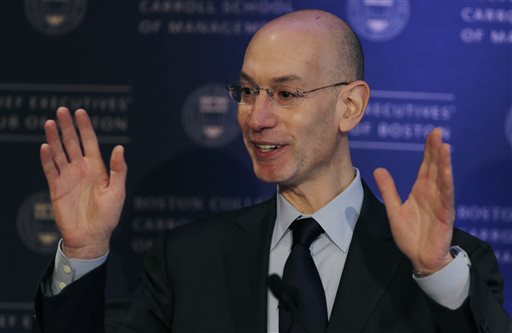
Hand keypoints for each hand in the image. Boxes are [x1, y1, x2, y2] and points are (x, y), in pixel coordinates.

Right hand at [40, 107, 126, 258]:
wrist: (91, 236)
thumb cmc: (108, 216)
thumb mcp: (117, 191)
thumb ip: (118, 169)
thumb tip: (120, 147)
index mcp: (97, 168)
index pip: (89, 142)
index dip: (85, 127)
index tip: (80, 112)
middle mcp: (81, 169)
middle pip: (72, 143)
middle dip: (67, 127)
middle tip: (62, 110)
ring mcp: (68, 177)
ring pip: (59, 153)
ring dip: (54, 138)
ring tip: (50, 123)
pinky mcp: (57, 188)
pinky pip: (50, 170)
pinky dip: (47, 158)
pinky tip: (45, 146)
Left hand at [373, 128, 454, 272]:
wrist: (420, 258)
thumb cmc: (411, 235)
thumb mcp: (394, 209)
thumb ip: (388, 189)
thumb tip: (378, 169)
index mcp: (421, 191)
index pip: (426, 166)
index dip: (429, 150)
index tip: (431, 133)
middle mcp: (432, 193)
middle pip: (435, 167)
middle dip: (436, 150)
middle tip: (437, 131)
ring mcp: (440, 203)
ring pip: (442, 179)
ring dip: (444, 163)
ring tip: (444, 146)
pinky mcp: (445, 215)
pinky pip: (446, 197)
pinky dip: (446, 183)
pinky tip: (445, 171)